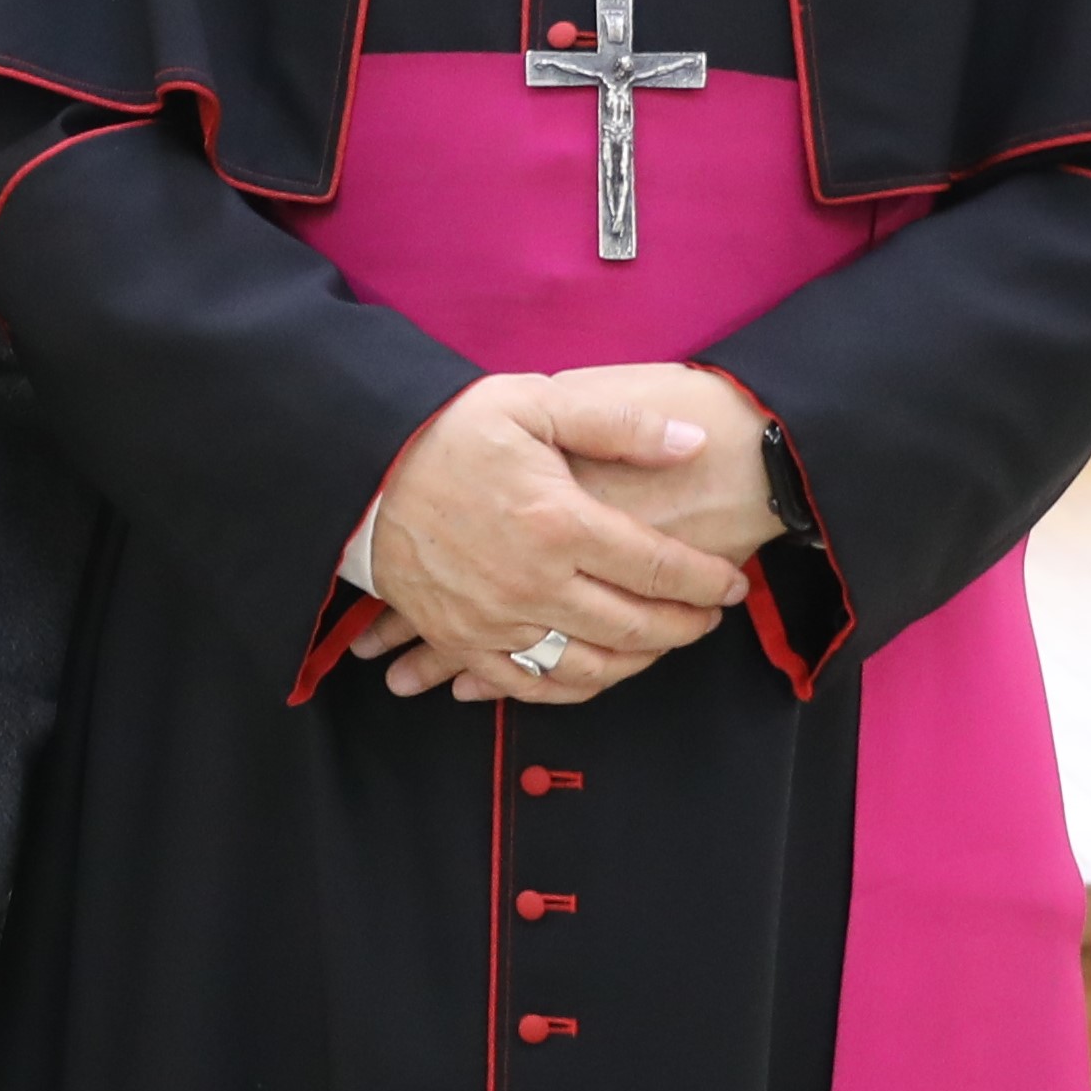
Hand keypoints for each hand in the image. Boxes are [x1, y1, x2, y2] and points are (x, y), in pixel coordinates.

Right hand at [362, 369, 748, 706]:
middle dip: (685, 627)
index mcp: (560, 522)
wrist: (359, 470)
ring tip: (661, 644)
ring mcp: (496, 622)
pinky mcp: (462, 641)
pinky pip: (528, 687)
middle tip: (708, 618)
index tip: (731, 585)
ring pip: (588, 669)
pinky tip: (595, 673)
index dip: (706, 582)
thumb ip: (619, 424)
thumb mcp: (535, 402)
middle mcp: (533, 584)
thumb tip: (693, 442)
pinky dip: (570, 689)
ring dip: (637, 664)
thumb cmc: (449, 430)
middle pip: (634, 627)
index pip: (659, 568)